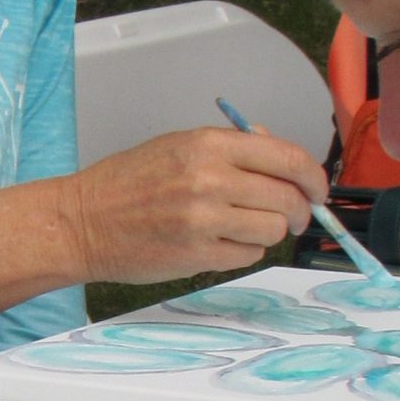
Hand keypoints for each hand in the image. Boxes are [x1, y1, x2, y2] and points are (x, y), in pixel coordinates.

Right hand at [64, 127, 323, 283]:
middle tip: (293, 216)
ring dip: (268, 232)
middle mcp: (210, 179)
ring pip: (273, 230)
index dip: (313, 177)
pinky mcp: (197, 255)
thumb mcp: (178, 145)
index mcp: (208, 145)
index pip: (287, 158)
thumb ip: (232, 149)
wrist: (82, 221)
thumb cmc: (127, 183)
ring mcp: (204, 220)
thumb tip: (282, 160)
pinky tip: (221, 243)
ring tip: (244, 228)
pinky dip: (244, 251)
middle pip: (288, 197)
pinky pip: (248, 256)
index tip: (317, 189)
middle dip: (299, 210)